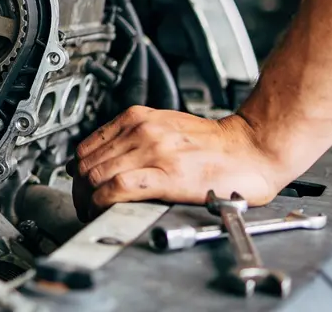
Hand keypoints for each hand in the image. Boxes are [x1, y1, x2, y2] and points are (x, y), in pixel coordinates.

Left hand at [70, 107, 284, 220]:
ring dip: (88, 200)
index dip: (78, 172)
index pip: (87, 146)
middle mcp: (142, 130)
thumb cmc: (215, 144)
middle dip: (79, 190)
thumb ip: (136, 137)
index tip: (81, 188)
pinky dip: (103, 200)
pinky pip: (118, 187)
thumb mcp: (166, 125)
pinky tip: (105, 209)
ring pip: (97, 175)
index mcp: (139, 118)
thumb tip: (108, 159)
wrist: (252, 149)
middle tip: (85, 206)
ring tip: (95, 213)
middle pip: (87, 163)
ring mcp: (154, 152)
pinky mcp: (168, 176)